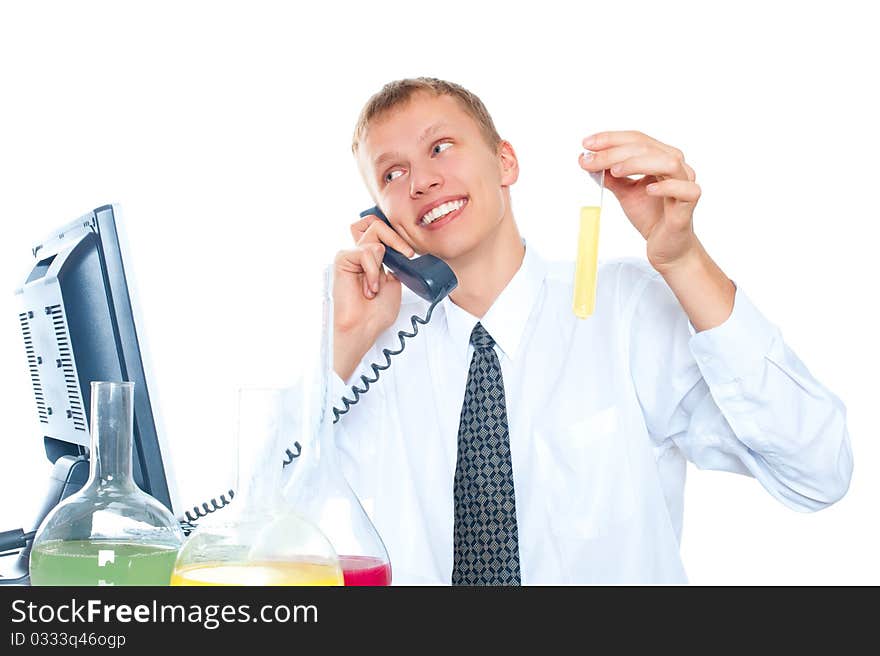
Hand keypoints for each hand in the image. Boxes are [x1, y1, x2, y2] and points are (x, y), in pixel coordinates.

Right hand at [333, 212, 413, 379]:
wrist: (363, 328)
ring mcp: (352, 255)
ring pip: (374, 236)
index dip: (397, 235)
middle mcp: (362, 254)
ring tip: (374, 288)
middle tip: (407, 254)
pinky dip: (372, 271)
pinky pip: (364, 252)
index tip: (411, 253)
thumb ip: (394, 263)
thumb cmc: (376, 313)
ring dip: (381, 266)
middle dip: (395, 237)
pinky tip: (368, 288)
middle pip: (374, 223)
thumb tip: (398, 248)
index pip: (382, 231)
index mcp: (375, 259)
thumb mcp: (395, 283)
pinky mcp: (343, 259)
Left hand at [579, 131, 700, 271]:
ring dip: (638, 163)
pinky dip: (666, 186)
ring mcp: (686, 183)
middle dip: (615, 152)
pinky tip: (648, 190)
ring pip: (668, 163)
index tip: (586, 144)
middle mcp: (677, 166)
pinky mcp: (689, 204)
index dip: (611, 139)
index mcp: (662, 158)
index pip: (637, 139)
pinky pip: (685, 189)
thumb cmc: (651, 216)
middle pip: (648, 148)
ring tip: (615, 171)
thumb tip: (587, 160)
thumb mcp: (625, 193)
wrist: (666, 246)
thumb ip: (611, 177)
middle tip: (590, 160)